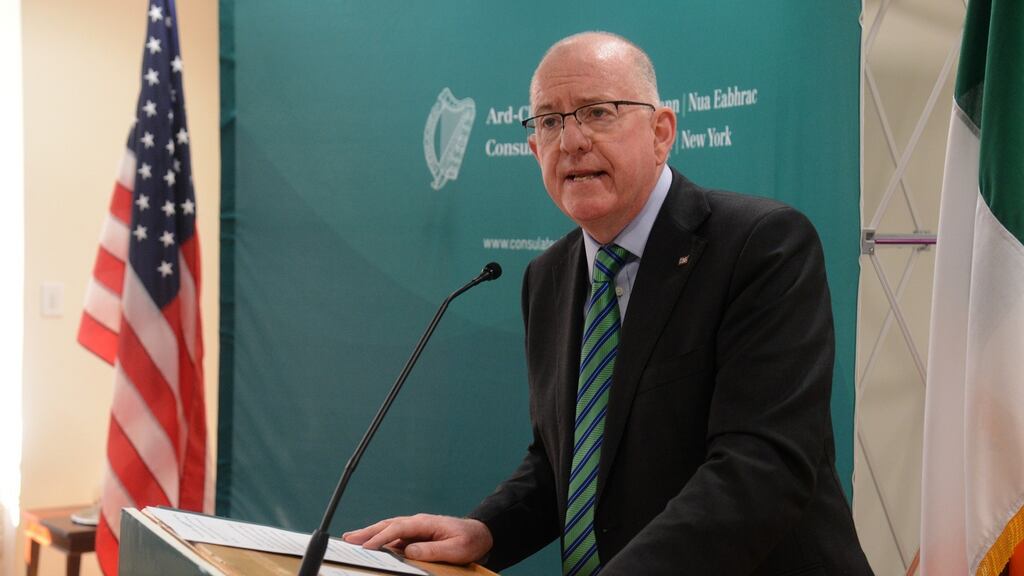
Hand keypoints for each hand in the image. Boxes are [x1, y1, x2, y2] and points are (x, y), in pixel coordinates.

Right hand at [343, 514, 492, 564]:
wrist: (480, 534)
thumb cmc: (470, 540)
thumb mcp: (455, 549)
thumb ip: (431, 550)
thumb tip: (408, 551)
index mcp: (425, 523)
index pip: (397, 529)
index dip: (380, 538)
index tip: (367, 547)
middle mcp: (418, 523)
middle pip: (388, 525)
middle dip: (367, 532)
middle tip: (348, 539)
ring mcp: (416, 528)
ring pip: (389, 529)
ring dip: (370, 534)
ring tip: (352, 540)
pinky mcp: (416, 536)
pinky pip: (395, 537)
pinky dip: (380, 539)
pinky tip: (371, 545)